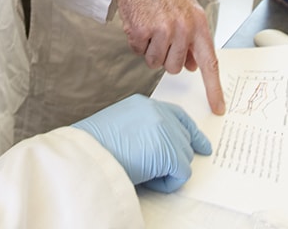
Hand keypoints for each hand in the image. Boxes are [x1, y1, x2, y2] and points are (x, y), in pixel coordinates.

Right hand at [73, 95, 210, 192]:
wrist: (85, 156)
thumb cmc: (94, 145)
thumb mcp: (119, 126)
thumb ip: (141, 129)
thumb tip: (157, 148)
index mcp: (144, 104)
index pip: (177, 114)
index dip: (190, 131)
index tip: (201, 143)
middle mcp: (158, 114)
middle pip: (184, 137)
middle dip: (180, 156)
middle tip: (176, 171)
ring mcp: (166, 131)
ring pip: (184, 157)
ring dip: (168, 171)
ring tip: (146, 176)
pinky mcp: (170, 153)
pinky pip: (181, 175)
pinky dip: (167, 184)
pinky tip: (149, 182)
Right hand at [115, 0, 225, 114]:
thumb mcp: (187, 9)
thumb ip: (193, 37)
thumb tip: (193, 65)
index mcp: (198, 23)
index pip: (210, 63)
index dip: (214, 88)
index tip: (218, 108)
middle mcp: (182, 28)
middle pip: (174, 67)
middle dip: (167, 57)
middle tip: (161, 35)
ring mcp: (161, 30)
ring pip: (155, 62)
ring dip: (150, 49)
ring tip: (150, 25)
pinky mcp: (141, 31)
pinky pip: (138, 52)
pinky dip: (136, 41)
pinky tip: (139, 22)